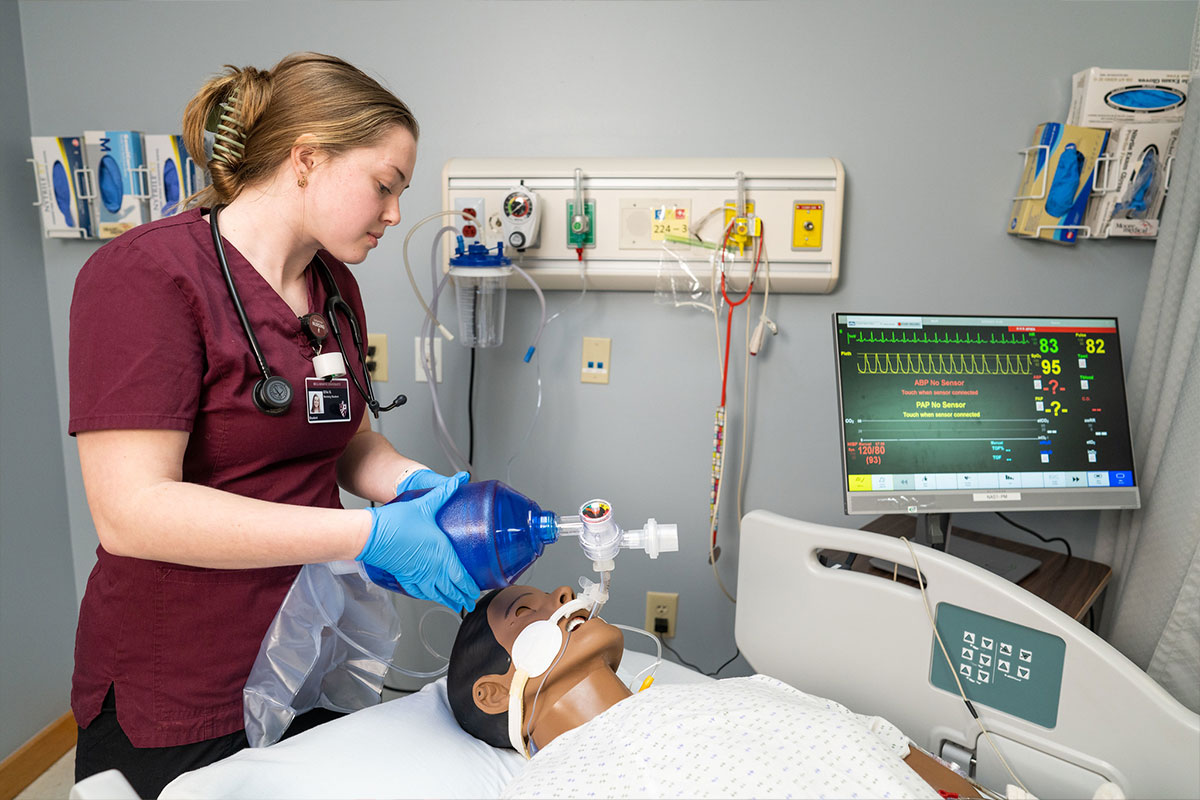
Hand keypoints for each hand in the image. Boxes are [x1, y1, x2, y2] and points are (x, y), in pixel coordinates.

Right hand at [358, 471, 478, 611]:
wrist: (371, 535)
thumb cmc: (396, 521)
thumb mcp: (425, 504)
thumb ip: (445, 492)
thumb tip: (461, 478)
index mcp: (441, 552)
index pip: (460, 576)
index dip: (469, 587)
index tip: (476, 591)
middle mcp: (431, 567)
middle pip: (450, 588)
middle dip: (462, 597)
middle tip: (470, 602)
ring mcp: (417, 574)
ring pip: (435, 593)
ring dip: (447, 600)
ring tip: (456, 606)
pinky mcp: (403, 575)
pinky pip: (418, 590)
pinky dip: (427, 595)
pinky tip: (430, 596)